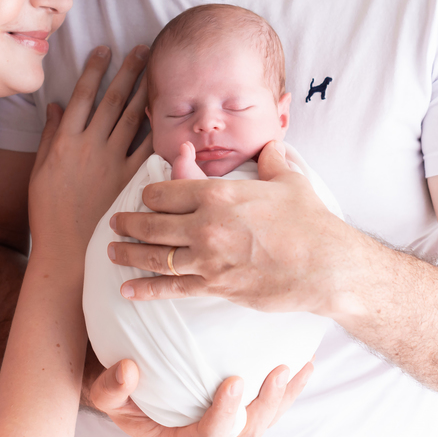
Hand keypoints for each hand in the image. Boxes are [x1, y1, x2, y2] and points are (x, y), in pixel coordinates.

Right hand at [28, 45, 152, 256]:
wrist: (67, 251)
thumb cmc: (48, 213)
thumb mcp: (39, 171)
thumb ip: (49, 136)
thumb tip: (54, 105)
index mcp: (64, 141)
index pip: (82, 95)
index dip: (94, 69)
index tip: (104, 49)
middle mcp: (89, 145)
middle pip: (112, 99)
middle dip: (127, 70)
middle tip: (142, 48)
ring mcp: (112, 162)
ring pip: (132, 118)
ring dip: (144, 91)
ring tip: (155, 71)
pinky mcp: (130, 179)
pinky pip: (147, 148)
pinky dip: (155, 129)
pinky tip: (165, 113)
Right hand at [89, 358, 313, 436]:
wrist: (123, 384)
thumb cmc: (115, 387)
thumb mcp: (102, 389)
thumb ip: (112, 387)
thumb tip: (128, 371)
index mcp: (176, 436)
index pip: (205, 436)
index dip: (223, 415)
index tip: (233, 382)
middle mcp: (205, 434)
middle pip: (244, 433)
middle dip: (267, 405)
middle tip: (279, 371)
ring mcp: (224, 422)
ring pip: (261, 420)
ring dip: (284, 397)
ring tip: (299, 367)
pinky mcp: (236, 406)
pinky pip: (266, 402)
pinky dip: (287, 387)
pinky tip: (303, 363)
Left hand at [109, 141, 354, 315]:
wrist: (325, 265)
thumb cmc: (309, 220)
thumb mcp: (289, 180)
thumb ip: (272, 160)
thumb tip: (272, 145)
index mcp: (218, 194)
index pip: (167, 191)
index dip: (150, 194)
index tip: (143, 198)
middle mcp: (205, 225)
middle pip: (152, 224)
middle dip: (128, 223)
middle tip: (114, 223)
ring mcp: (208, 259)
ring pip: (155, 256)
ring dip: (129, 254)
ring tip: (112, 252)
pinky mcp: (215, 286)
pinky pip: (172, 289)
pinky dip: (146, 290)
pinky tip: (127, 291)